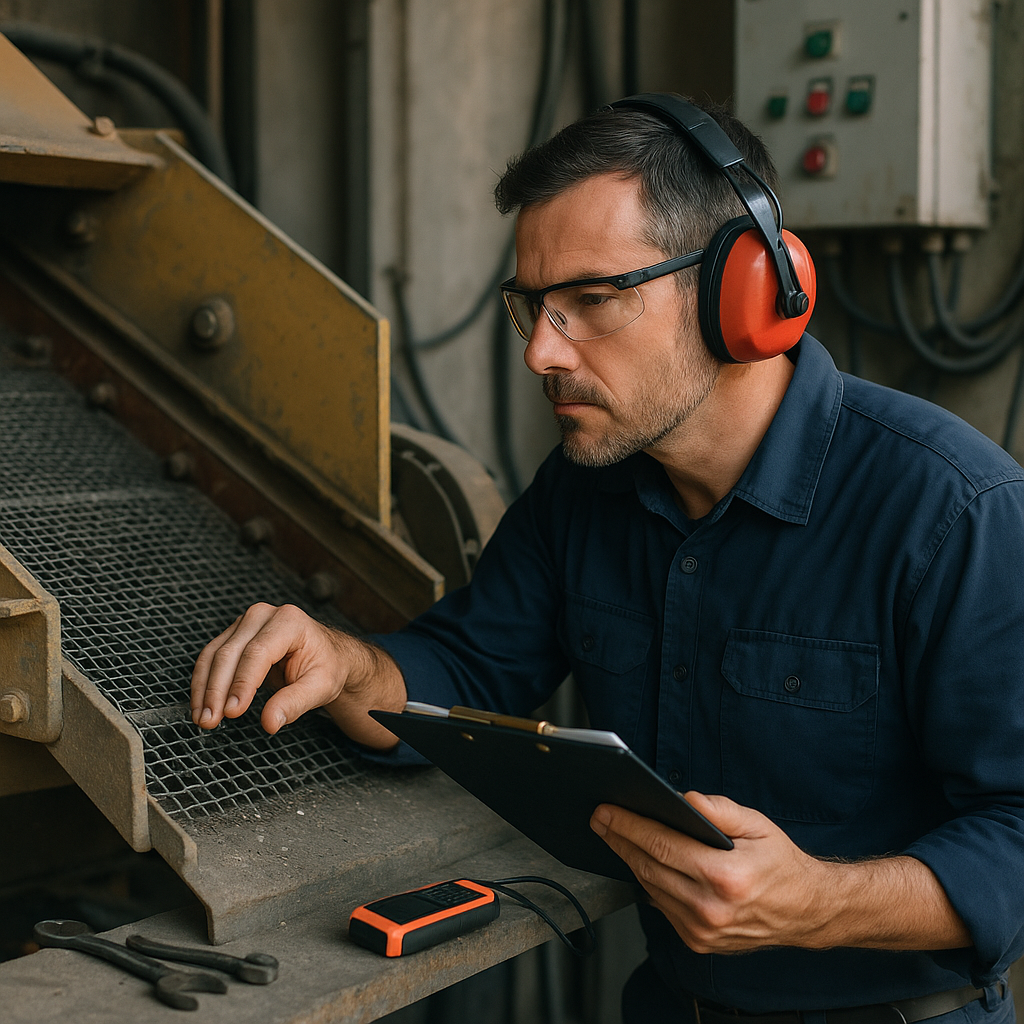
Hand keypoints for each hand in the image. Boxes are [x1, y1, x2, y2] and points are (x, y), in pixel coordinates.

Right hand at [190, 602, 404, 746]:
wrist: (326, 655)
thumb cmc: (326, 667)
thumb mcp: (321, 687)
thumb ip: (296, 703)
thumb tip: (270, 722)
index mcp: (289, 621)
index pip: (258, 653)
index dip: (242, 683)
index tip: (233, 711)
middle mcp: (263, 616)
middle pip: (230, 653)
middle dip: (217, 690)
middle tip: (210, 721)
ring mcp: (246, 622)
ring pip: (214, 655)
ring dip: (204, 689)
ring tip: (203, 718)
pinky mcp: (234, 634)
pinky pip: (211, 657)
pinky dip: (203, 683)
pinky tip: (201, 705)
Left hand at [590, 792, 834, 953]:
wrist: (806, 911)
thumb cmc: (781, 864)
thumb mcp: (758, 825)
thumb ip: (719, 810)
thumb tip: (684, 799)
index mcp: (725, 877)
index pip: (662, 845)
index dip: (629, 826)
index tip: (606, 811)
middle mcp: (711, 909)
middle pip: (649, 867)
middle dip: (620, 839)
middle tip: (601, 818)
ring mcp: (702, 931)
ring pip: (650, 888)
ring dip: (630, 860)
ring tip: (616, 835)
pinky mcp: (698, 943)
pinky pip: (662, 907)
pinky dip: (649, 883)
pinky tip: (642, 863)